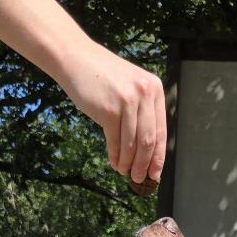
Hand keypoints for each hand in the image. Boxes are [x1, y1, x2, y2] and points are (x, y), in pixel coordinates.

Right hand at [59, 43, 165, 184]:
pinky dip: (115, 156)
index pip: (161, 131)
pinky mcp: (110, 109)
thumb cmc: (102, 77)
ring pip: (133, 144)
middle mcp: (145, 94)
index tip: (155, 174)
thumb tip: (147, 152)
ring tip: (124, 171)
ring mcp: (127, 101)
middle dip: (143, 164)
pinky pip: (116, 141)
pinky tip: (114, 163)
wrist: (75, 58)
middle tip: (138, 179)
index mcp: (155, 89)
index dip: (158, 157)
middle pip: (148, 141)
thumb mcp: (131, 87)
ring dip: (128, 163)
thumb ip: (142, 112)